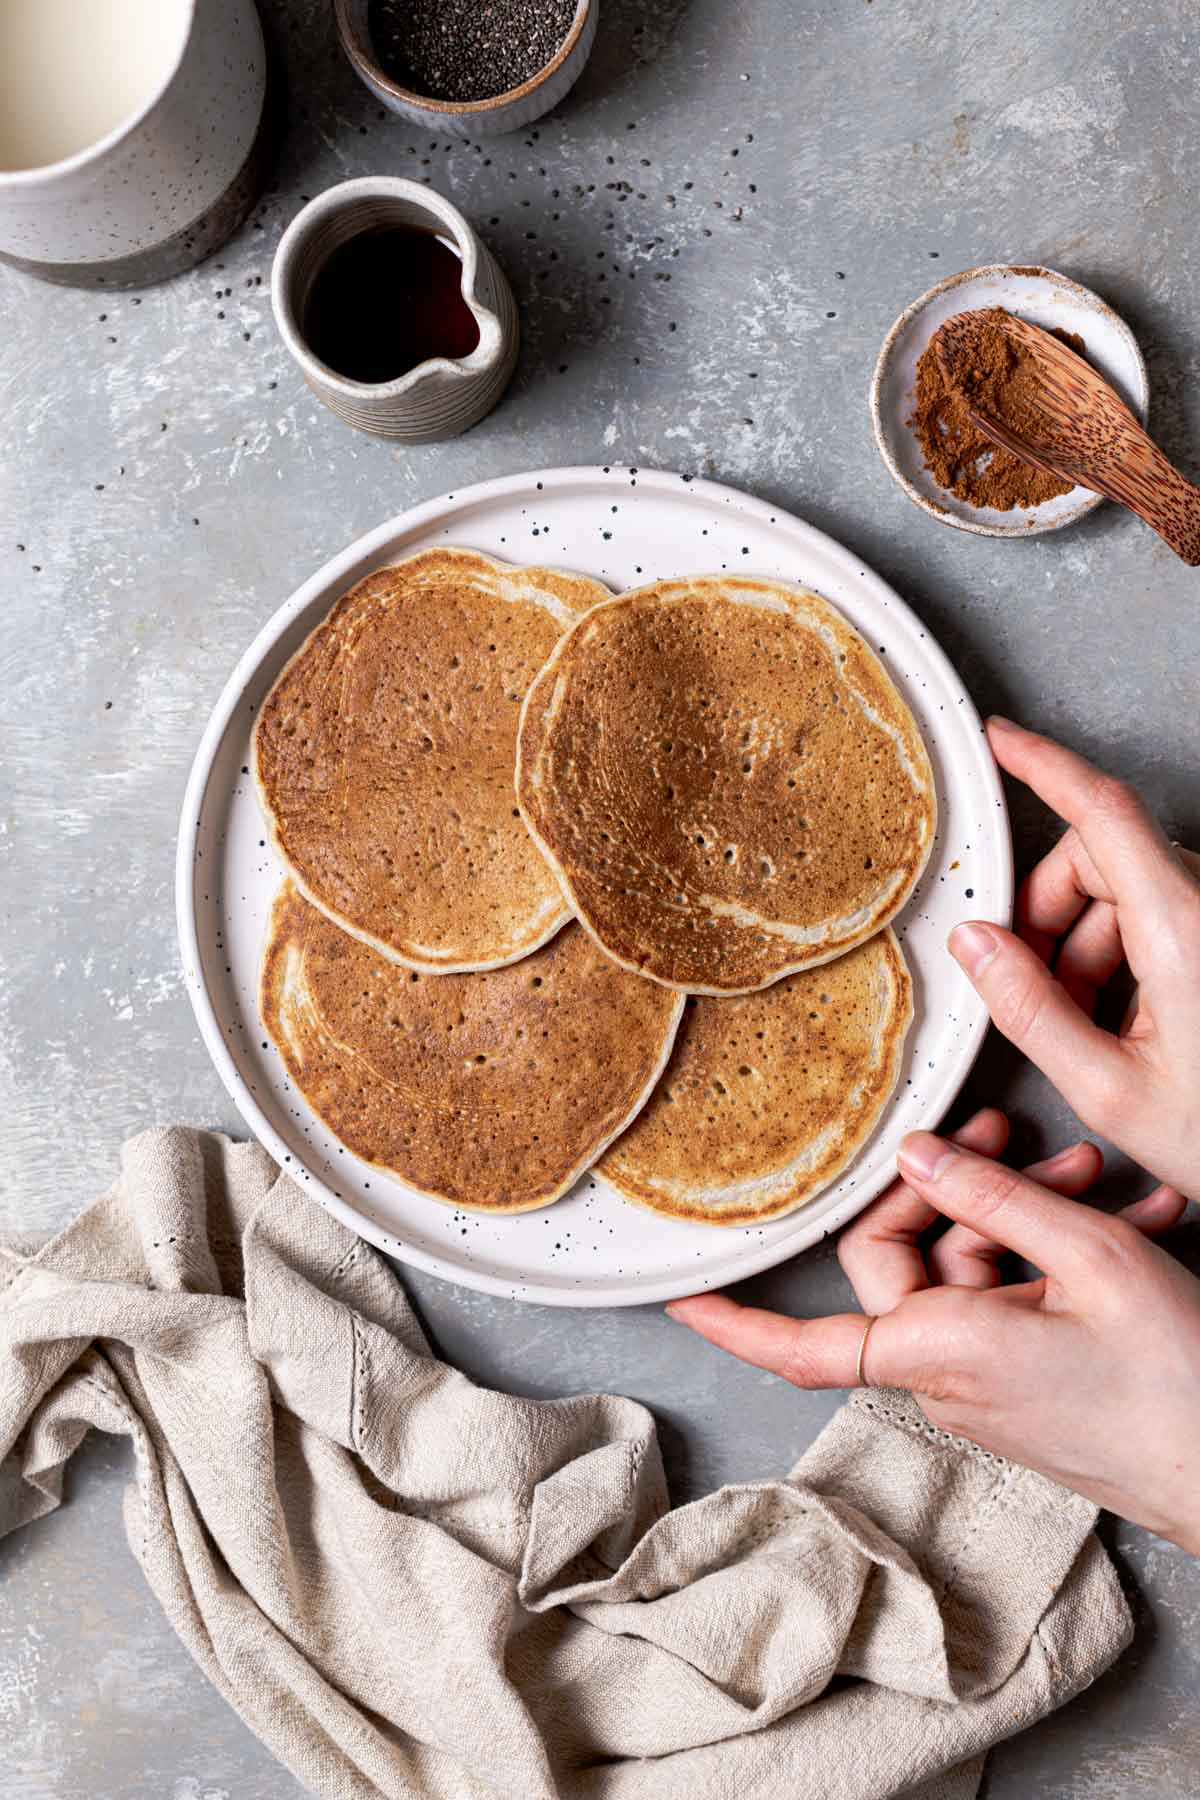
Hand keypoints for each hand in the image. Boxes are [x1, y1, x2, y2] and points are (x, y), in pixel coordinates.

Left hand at [669, 1110, 1199, 1553]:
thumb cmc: (1176, 1382)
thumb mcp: (1089, 1260)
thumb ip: (992, 1199)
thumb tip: (914, 1157)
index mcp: (939, 1351)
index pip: (805, 1341)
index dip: (738, 1320)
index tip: (681, 1297)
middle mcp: (947, 1374)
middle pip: (905, 1263)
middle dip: (957, 1189)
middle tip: (1013, 1133)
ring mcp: (986, 1384)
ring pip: (970, 1271)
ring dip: (1024, 1214)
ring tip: (1097, 1177)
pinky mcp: (1025, 1385)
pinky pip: (1009, 1302)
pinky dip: (1052, 1257)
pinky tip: (1119, 1217)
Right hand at [950, 717, 1199, 1199]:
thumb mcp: (1111, 1094)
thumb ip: (1031, 1013)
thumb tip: (975, 944)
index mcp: (1184, 931)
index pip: (1104, 812)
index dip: (1045, 765)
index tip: (1000, 740)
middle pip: (1102, 855)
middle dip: (1050, 906)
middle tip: (1030, 981)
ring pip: (1128, 887)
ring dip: (1085, 938)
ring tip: (1081, 1022)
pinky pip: (1162, 914)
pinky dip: (1123, 951)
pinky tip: (1122, 1022)